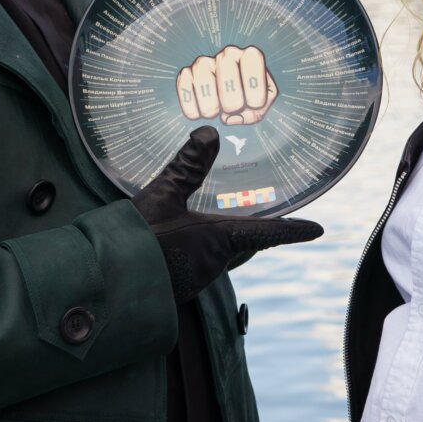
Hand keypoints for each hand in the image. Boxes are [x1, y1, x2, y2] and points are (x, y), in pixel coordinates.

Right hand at [132, 128, 322, 300]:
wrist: (103, 283)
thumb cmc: (136, 238)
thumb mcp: (162, 195)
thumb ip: (186, 166)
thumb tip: (209, 133)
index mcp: (219, 240)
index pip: (266, 233)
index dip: (293, 230)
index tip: (318, 229)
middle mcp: (213, 263)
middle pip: (241, 245)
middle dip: (248, 233)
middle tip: (257, 217)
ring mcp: (194, 279)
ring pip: (215, 255)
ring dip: (212, 242)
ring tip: (199, 224)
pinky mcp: (175, 288)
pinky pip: (194, 265)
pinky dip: (192, 252)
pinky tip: (173, 242)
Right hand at [176, 45, 277, 124]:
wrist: (231, 100)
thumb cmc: (248, 99)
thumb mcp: (260, 107)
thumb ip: (254, 113)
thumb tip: (229, 117)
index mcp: (250, 56)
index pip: (252, 60)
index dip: (254, 87)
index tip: (253, 104)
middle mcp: (228, 54)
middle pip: (226, 70)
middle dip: (231, 100)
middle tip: (233, 110)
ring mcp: (205, 62)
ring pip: (203, 80)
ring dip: (210, 105)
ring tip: (216, 112)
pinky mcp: (186, 74)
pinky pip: (184, 89)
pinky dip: (192, 108)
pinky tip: (200, 113)